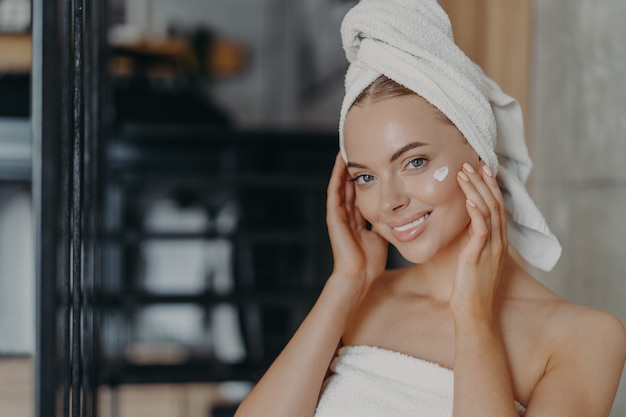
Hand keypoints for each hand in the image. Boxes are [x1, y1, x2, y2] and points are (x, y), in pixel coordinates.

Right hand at [326, 153, 387, 285]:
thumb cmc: (371, 262)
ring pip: (341, 184)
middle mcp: (346, 214)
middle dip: (355, 168)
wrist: (358, 275)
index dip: (366, 177)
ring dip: (343, 167)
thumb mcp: (382, 236)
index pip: (360, 192)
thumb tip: (400, 214)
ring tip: (347, 148)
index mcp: (357, 219)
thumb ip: (387, 224)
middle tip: (359, 147)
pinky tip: (341, 161)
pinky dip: (336, 175)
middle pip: (350, 185)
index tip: (372, 160)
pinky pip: (335, 191)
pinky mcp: (334, 215)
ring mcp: (338, 214)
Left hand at [452, 162, 507, 323]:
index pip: (497, 207)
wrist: (474, 314)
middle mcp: (498, 243)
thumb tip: (462, 228)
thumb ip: (471, 243)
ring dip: (476, 190)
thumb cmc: (470, 289)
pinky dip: (476, 212)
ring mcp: (491, 249)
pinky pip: (481, 230)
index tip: (481, 170)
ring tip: (464, 174)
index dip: (490, 187)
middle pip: (495, 204)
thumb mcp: (472, 261)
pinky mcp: (479, 257)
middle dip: (483, 182)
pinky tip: (469, 199)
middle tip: (471, 163)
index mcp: (497, 242)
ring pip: (488, 212)